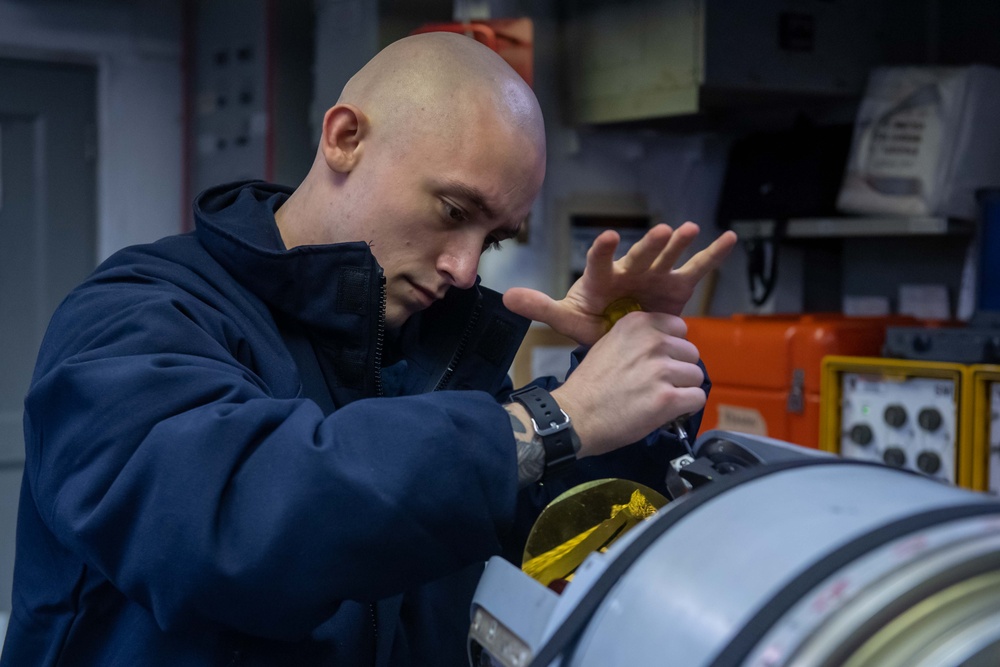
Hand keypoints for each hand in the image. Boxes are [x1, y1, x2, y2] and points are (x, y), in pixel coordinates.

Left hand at [503, 222, 737, 345]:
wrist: (620, 333)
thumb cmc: (594, 321)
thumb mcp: (568, 318)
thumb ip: (541, 307)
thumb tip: (506, 298)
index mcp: (602, 278)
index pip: (600, 262)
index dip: (603, 251)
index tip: (607, 237)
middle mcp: (631, 270)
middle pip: (640, 256)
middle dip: (650, 246)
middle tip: (661, 231)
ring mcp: (655, 275)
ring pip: (668, 257)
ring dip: (679, 245)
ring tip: (689, 229)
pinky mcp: (677, 285)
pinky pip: (697, 269)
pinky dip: (712, 254)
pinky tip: (729, 239)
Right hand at [550, 310, 705, 456]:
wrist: (575, 415)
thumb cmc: (590, 384)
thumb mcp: (609, 344)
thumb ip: (638, 339)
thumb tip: (666, 346)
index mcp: (637, 324)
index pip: (679, 327)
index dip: (672, 347)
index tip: (659, 360)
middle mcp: (652, 342)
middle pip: (691, 353)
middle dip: (679, 369)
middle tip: (658, 384)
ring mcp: (661, 370)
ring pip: (696, 376)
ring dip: (683, 389)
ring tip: (661, 399)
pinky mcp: (668, 398)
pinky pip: (697, 398)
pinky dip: (686, 408)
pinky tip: (668, 411)